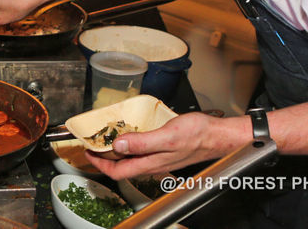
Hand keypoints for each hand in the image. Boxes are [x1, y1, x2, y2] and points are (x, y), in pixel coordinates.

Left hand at [83, 113, 236, 179]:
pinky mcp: (165, 151)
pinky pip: (142, 152)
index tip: (87, 152)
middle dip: (104, 158)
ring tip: (106, 139)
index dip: (99, 164)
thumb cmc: (198, 135)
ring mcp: (160, 158)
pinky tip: (131, 135)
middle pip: (122, 167)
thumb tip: (117, 146)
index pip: (118, 171)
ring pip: (131, 160)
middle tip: (92, 144)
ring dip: (116, 152)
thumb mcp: (167, 136)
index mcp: (151, 163)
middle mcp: (153, 163)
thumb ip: (142, 142)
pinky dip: (130, 145)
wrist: (219, 136)